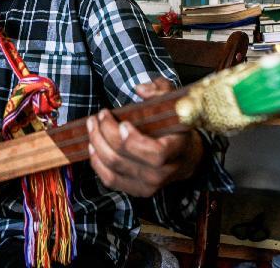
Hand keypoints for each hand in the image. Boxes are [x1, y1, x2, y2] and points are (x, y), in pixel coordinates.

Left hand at [86, 79, 203, 196]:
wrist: (186, 157)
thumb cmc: (177, 127)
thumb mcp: (175, 104)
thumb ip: (160, 91)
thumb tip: (140, 89)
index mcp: (177, 150)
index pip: (155, 153)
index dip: (133, 140)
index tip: (122, 122)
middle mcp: (163, 173)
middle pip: (123, 159)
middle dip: (105, 133)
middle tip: (100, 115)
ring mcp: (149, 185)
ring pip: (112, 168)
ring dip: (97, 144)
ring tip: (92, 126)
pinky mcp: (136, 190)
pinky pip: (109, 179)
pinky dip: (96, 162)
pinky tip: (93, 145)